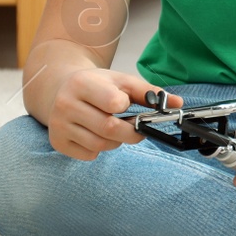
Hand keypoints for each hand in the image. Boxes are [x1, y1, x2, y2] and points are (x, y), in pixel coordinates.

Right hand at [45, 69, 178, 161]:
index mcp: (82, 83)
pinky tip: (95, 133)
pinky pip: (89, 154)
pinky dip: (99, 149)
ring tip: (113, 127)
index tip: (126, 106)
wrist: (61, 89)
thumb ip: (149, 92)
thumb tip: (178, 103)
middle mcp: (65, 104)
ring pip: (100, 145)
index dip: (125, 108)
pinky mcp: (58, 142)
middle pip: (109, 129)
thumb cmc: (96, 85)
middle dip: (129, 133)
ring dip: (115, 141)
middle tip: (136, 129)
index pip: (114, 104)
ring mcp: (59, 125)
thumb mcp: (120, 81)